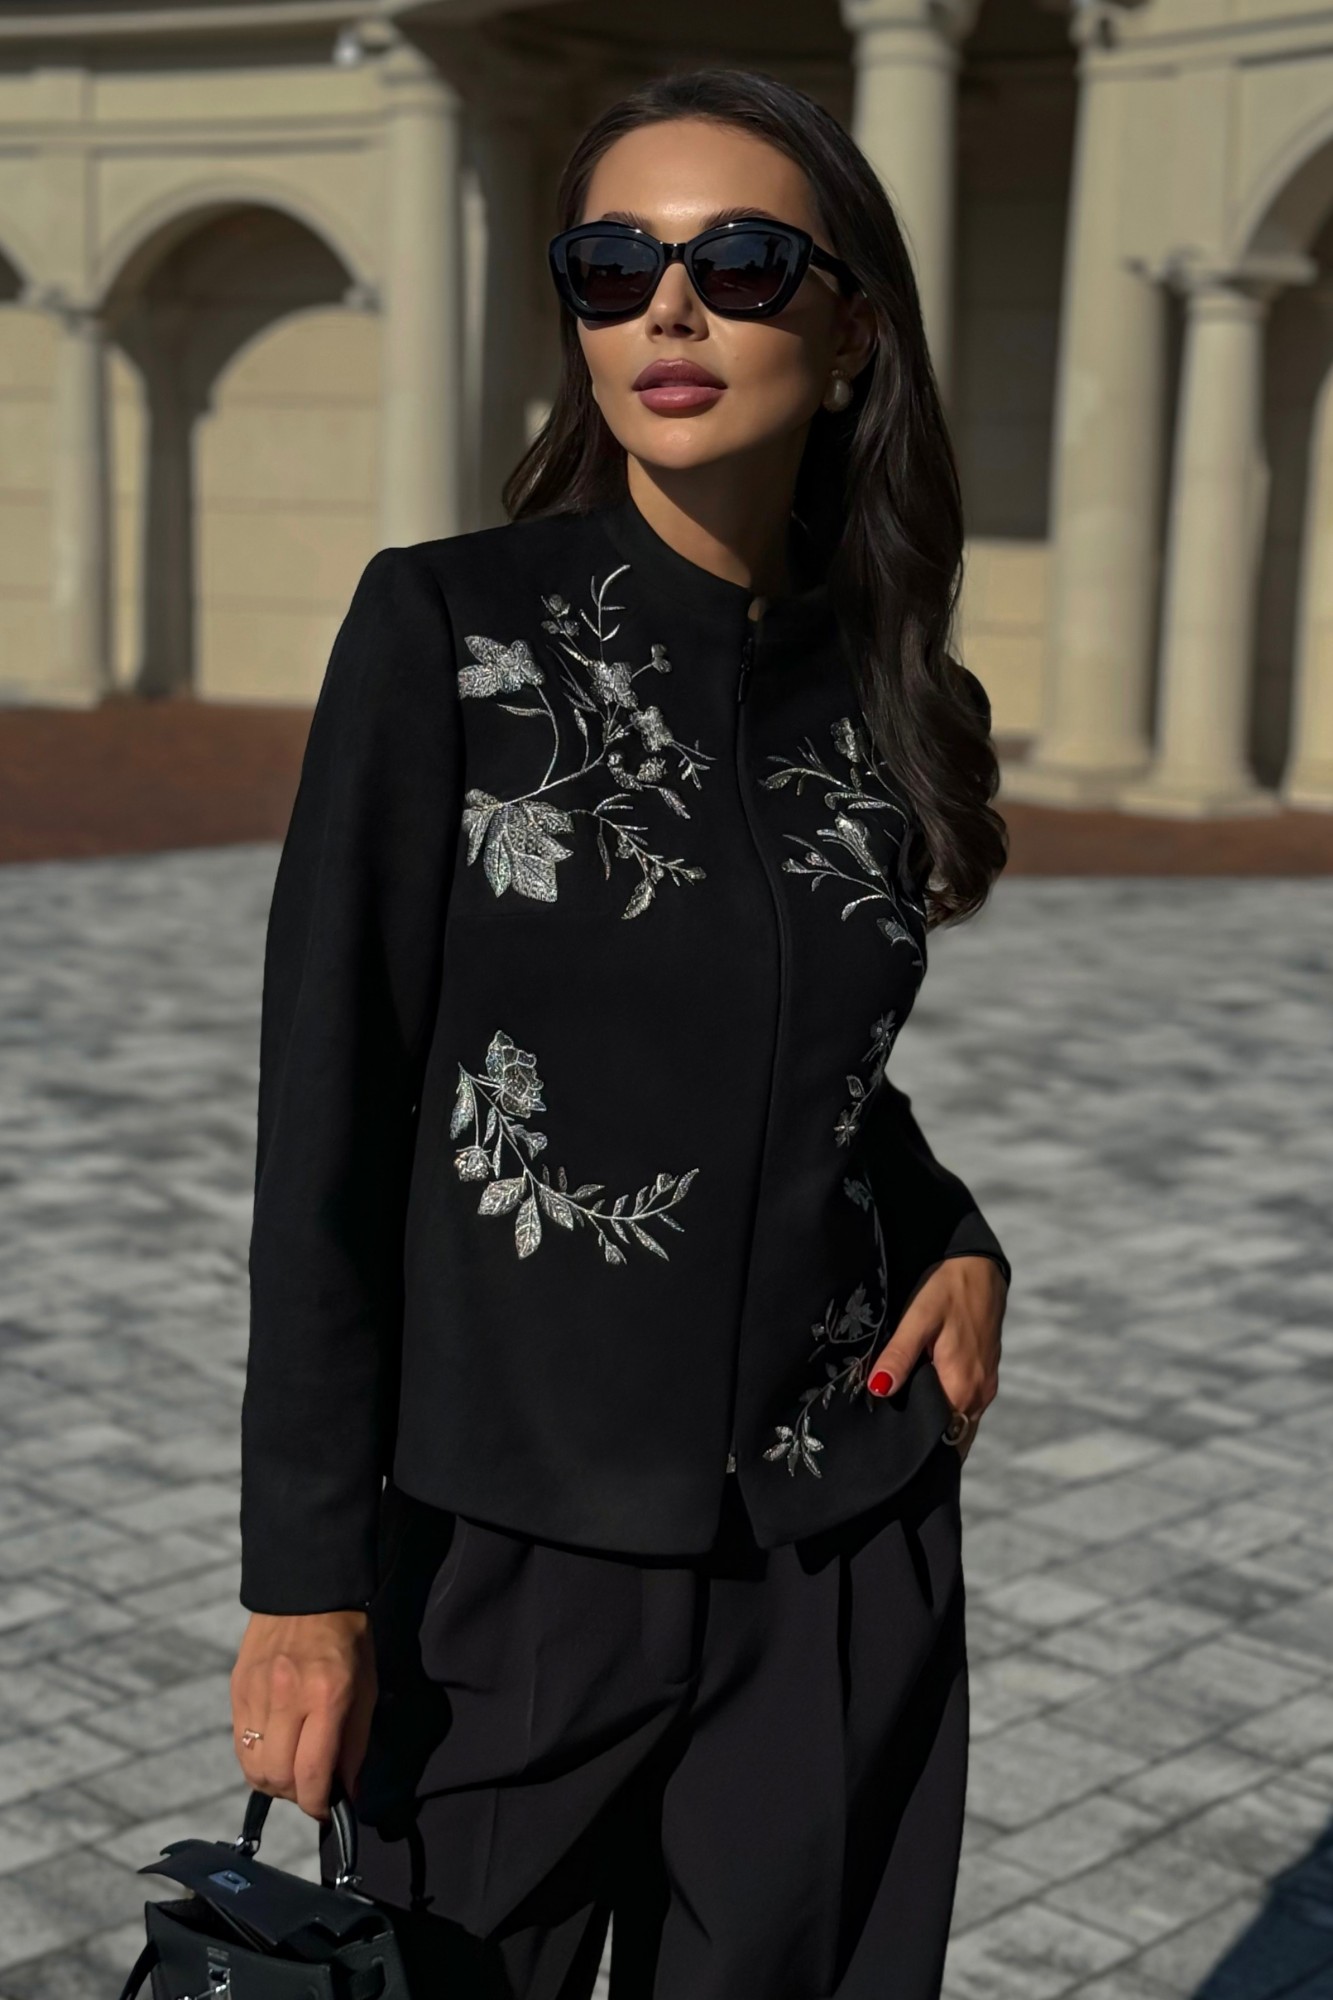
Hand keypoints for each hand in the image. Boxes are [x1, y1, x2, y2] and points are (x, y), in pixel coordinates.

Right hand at [230, 1610, 377, 1820]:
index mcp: (327, 1696)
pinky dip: (256, 1758)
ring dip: (273, 1782)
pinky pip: (240, 1744)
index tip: (326, 1811)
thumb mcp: (367, 1687)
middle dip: (295, 1796)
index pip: (312, 1773)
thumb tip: (345, 1793)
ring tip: (292, 1770)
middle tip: (311, 1788)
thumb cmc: (348, 1639)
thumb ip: (355, 1744)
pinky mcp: (237, 1689)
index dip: (317, 1806)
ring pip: (253, 1768)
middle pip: (277, 1778)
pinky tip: (274, 1748)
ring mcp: (256, 1693)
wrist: (307, 1588)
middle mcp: (287, 1697)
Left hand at [865, 1255, 1005, 1464]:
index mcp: (963, 1386)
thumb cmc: (946, 1289)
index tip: (892, 1454)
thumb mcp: (917, 1319)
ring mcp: (986, 1385)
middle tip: (891, 1449)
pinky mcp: (985, 1373)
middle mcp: (980, 1394)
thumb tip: (878, 1391)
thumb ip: (899, 1356)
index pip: (942, 1439)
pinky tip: (923, 1406)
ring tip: (903, 1433)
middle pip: (953, 1437)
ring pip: (961, 1424)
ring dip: (938, 1431)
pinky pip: (966, 1407)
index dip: (918, 1449)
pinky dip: (948, 1414)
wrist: (979, 1265)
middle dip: (927, 1447)